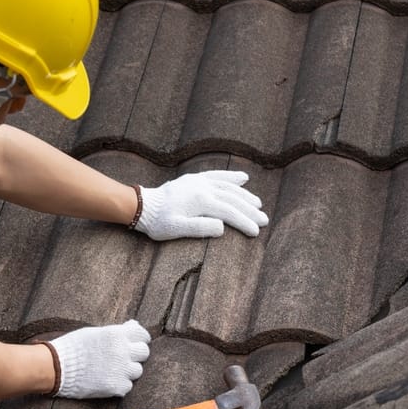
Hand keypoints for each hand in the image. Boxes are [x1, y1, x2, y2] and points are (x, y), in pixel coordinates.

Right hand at [46, 320, 150, 397]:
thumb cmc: (74, 347)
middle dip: (136, 354)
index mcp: (117, 335)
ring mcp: (121, 370)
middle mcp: (123, 351)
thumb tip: (133, 325)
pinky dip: (120, 384)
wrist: (57, 367)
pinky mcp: (116, 386)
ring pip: (137, 371)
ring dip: (128, 370)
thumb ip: (116, 331)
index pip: (142, 335)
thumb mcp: (95, 332)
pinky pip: (127, 386)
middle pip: (144, 353)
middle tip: (124, 357)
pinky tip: (107, 380)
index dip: (140, 339)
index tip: (136, 343)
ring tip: (113, 369)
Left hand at [134, 170, 268, 240]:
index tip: (256, 232)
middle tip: (265, 220)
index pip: (229, 212)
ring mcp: (199, 181)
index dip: (244, 222)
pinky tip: (243, 178)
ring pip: (228, 186)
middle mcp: (203, 187)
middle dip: (250, 210)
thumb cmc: (158, 222)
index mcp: (201, 201)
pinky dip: (231, 177)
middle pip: (233, 198)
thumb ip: (199, 228)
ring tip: (258, 204)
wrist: (143, 206)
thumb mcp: (176, 229)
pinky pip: (217, 175)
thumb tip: (222, 227)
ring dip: (245, 195)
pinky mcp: (195, 179)